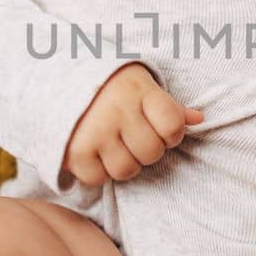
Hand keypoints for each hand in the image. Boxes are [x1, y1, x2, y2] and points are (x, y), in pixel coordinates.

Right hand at [62, 63, 203, 185]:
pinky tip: (94, 153)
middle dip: (146, 150)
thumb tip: (199, 119)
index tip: (160, 128)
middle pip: (152, 153)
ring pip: (126, 170)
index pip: (173, 125)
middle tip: (132, 138)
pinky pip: (97, 178)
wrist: (56, 77)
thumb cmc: (109, 86)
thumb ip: (170, 106)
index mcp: (139, 90)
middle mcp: (118, 110)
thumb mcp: (141, 86)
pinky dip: (97, 171)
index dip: (172, 133)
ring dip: (123, 163)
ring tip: (113, 146)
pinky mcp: (74, 151)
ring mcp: (95, 131)